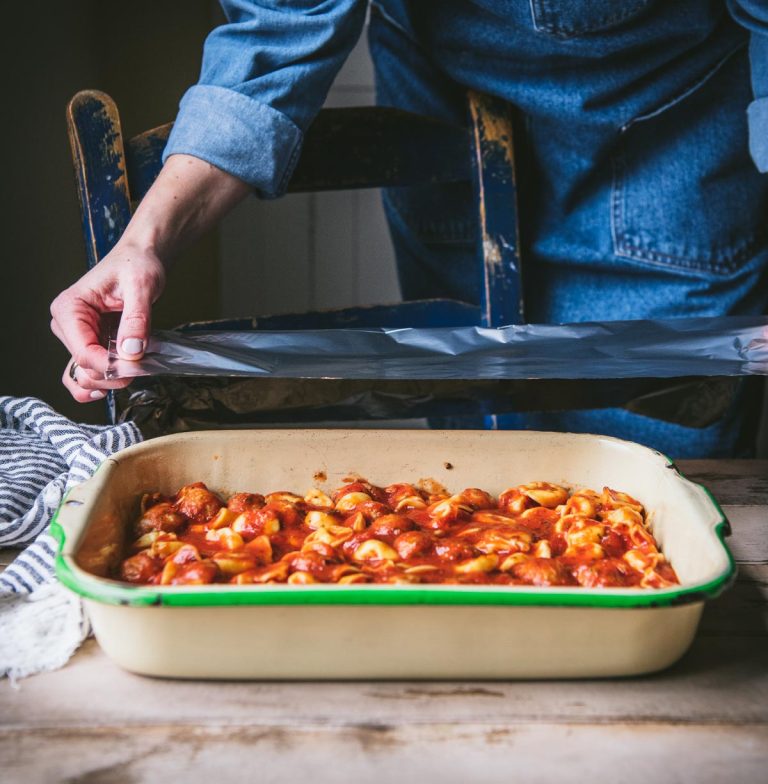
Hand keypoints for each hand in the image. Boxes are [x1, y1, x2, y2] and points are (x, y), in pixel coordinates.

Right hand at [50, 154, 249, 401]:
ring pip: (85, 376)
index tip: (137, 365)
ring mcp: (77, 337)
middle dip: (114, 374)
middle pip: (84, 368)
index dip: (111, 366)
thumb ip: (137, 319)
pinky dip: (103, 382)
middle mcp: (67, 325)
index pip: (84, 353)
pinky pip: (88, 372)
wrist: (141, 259)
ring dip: (111, 381)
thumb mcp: (141, 287)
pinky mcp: (91, 343)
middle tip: (142, 365)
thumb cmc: (136, 265)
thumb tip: (132, 351)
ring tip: (135, 370)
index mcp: (70, 308)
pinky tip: (117, 382)